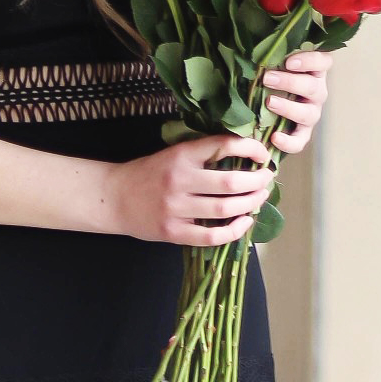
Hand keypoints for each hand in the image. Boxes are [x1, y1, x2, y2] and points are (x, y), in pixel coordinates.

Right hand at [111, 134, 275, 245]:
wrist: (113, 197)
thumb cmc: (148, 173)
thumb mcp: (173, 154)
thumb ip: (202, 154)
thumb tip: (246, 155)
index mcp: (181, 155)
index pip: (224, 145)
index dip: (251, 148)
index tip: (263, 154)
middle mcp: (179, 180)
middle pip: (231, 183)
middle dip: (257, 181)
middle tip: (266, 179)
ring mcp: (176, 209)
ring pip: (225, 209)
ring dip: (250, 204)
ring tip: (259, 198)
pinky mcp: (173, 232)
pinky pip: (212, 236)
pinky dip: (234, 231)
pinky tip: (244, 223)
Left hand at [260, 48, 332, 152]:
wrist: (266, 105)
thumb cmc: (270, 75)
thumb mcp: (274, 63)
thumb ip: (271, 55)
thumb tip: (249, 44)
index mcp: (314, 71)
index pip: (323, 62)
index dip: (309, 61)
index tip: (288, 61)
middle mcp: (317, 91)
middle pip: (312, 87)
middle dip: (289, 82)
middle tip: (267, 78)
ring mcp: (311, 113)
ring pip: (307, 113)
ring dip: (288, 107)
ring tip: (269, 102)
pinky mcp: (303, 133)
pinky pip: (300, 141)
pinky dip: (289, 141)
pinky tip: (275, 138)